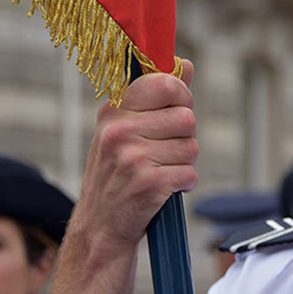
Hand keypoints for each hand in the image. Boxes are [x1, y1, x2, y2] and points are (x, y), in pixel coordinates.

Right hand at [80, 59, 197, 249]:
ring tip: (160, 171)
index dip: (181, 98)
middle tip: (163, 153)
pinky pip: (190, 173)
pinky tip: (163, 190)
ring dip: (184, 163)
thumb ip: (159, 96)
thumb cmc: (118, 174)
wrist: (100, 227)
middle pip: (187, 118)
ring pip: (192, 147)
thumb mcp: (127, 130)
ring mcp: (131, 157)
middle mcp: (119, 131)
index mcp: (114, 111)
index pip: (166, 83)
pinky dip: (184, 184)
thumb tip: (188, 65)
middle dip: (185, 138)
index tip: (174, 112)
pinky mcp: (147, 183)